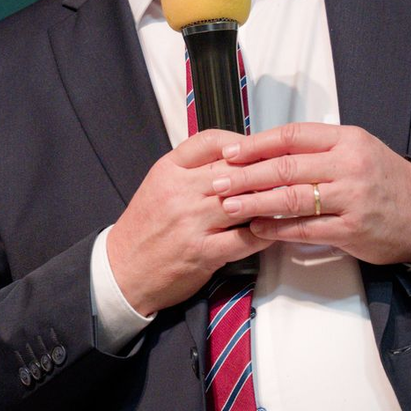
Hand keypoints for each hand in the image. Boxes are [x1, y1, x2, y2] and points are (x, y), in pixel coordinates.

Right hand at [107, 129, 273, 316]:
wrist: (122, 270)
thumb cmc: (144, 230)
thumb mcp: (159, 187)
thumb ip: (191, 171)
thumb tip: (231, 159)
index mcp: (167, 171)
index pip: (210, 141)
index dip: (241, 142)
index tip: (257, 148)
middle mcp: (179, 192)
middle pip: (234, 169)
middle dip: (264, 170)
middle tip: (287, 170)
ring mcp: (192, 222)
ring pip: (244, 200)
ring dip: (270, 200)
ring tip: (288, 198)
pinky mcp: (203, 252)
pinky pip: (245, 238)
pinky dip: (265, 234)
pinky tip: (274, 231)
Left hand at [212, 122, 410, 264]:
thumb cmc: (381, 179)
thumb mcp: (354, 149)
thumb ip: (314, 148)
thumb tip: (263, 149)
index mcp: (346, 140)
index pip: (292, 136)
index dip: (256, 145)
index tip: (230, 153)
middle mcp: (348, 166)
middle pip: (285, 168)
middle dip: (246, 175)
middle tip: (218, 181)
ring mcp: (350, 198)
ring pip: (291, 198)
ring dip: (254, 202)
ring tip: (228, 205)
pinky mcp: (351, 230)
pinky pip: (304, 228)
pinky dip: (277, 229)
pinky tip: (257, 228)